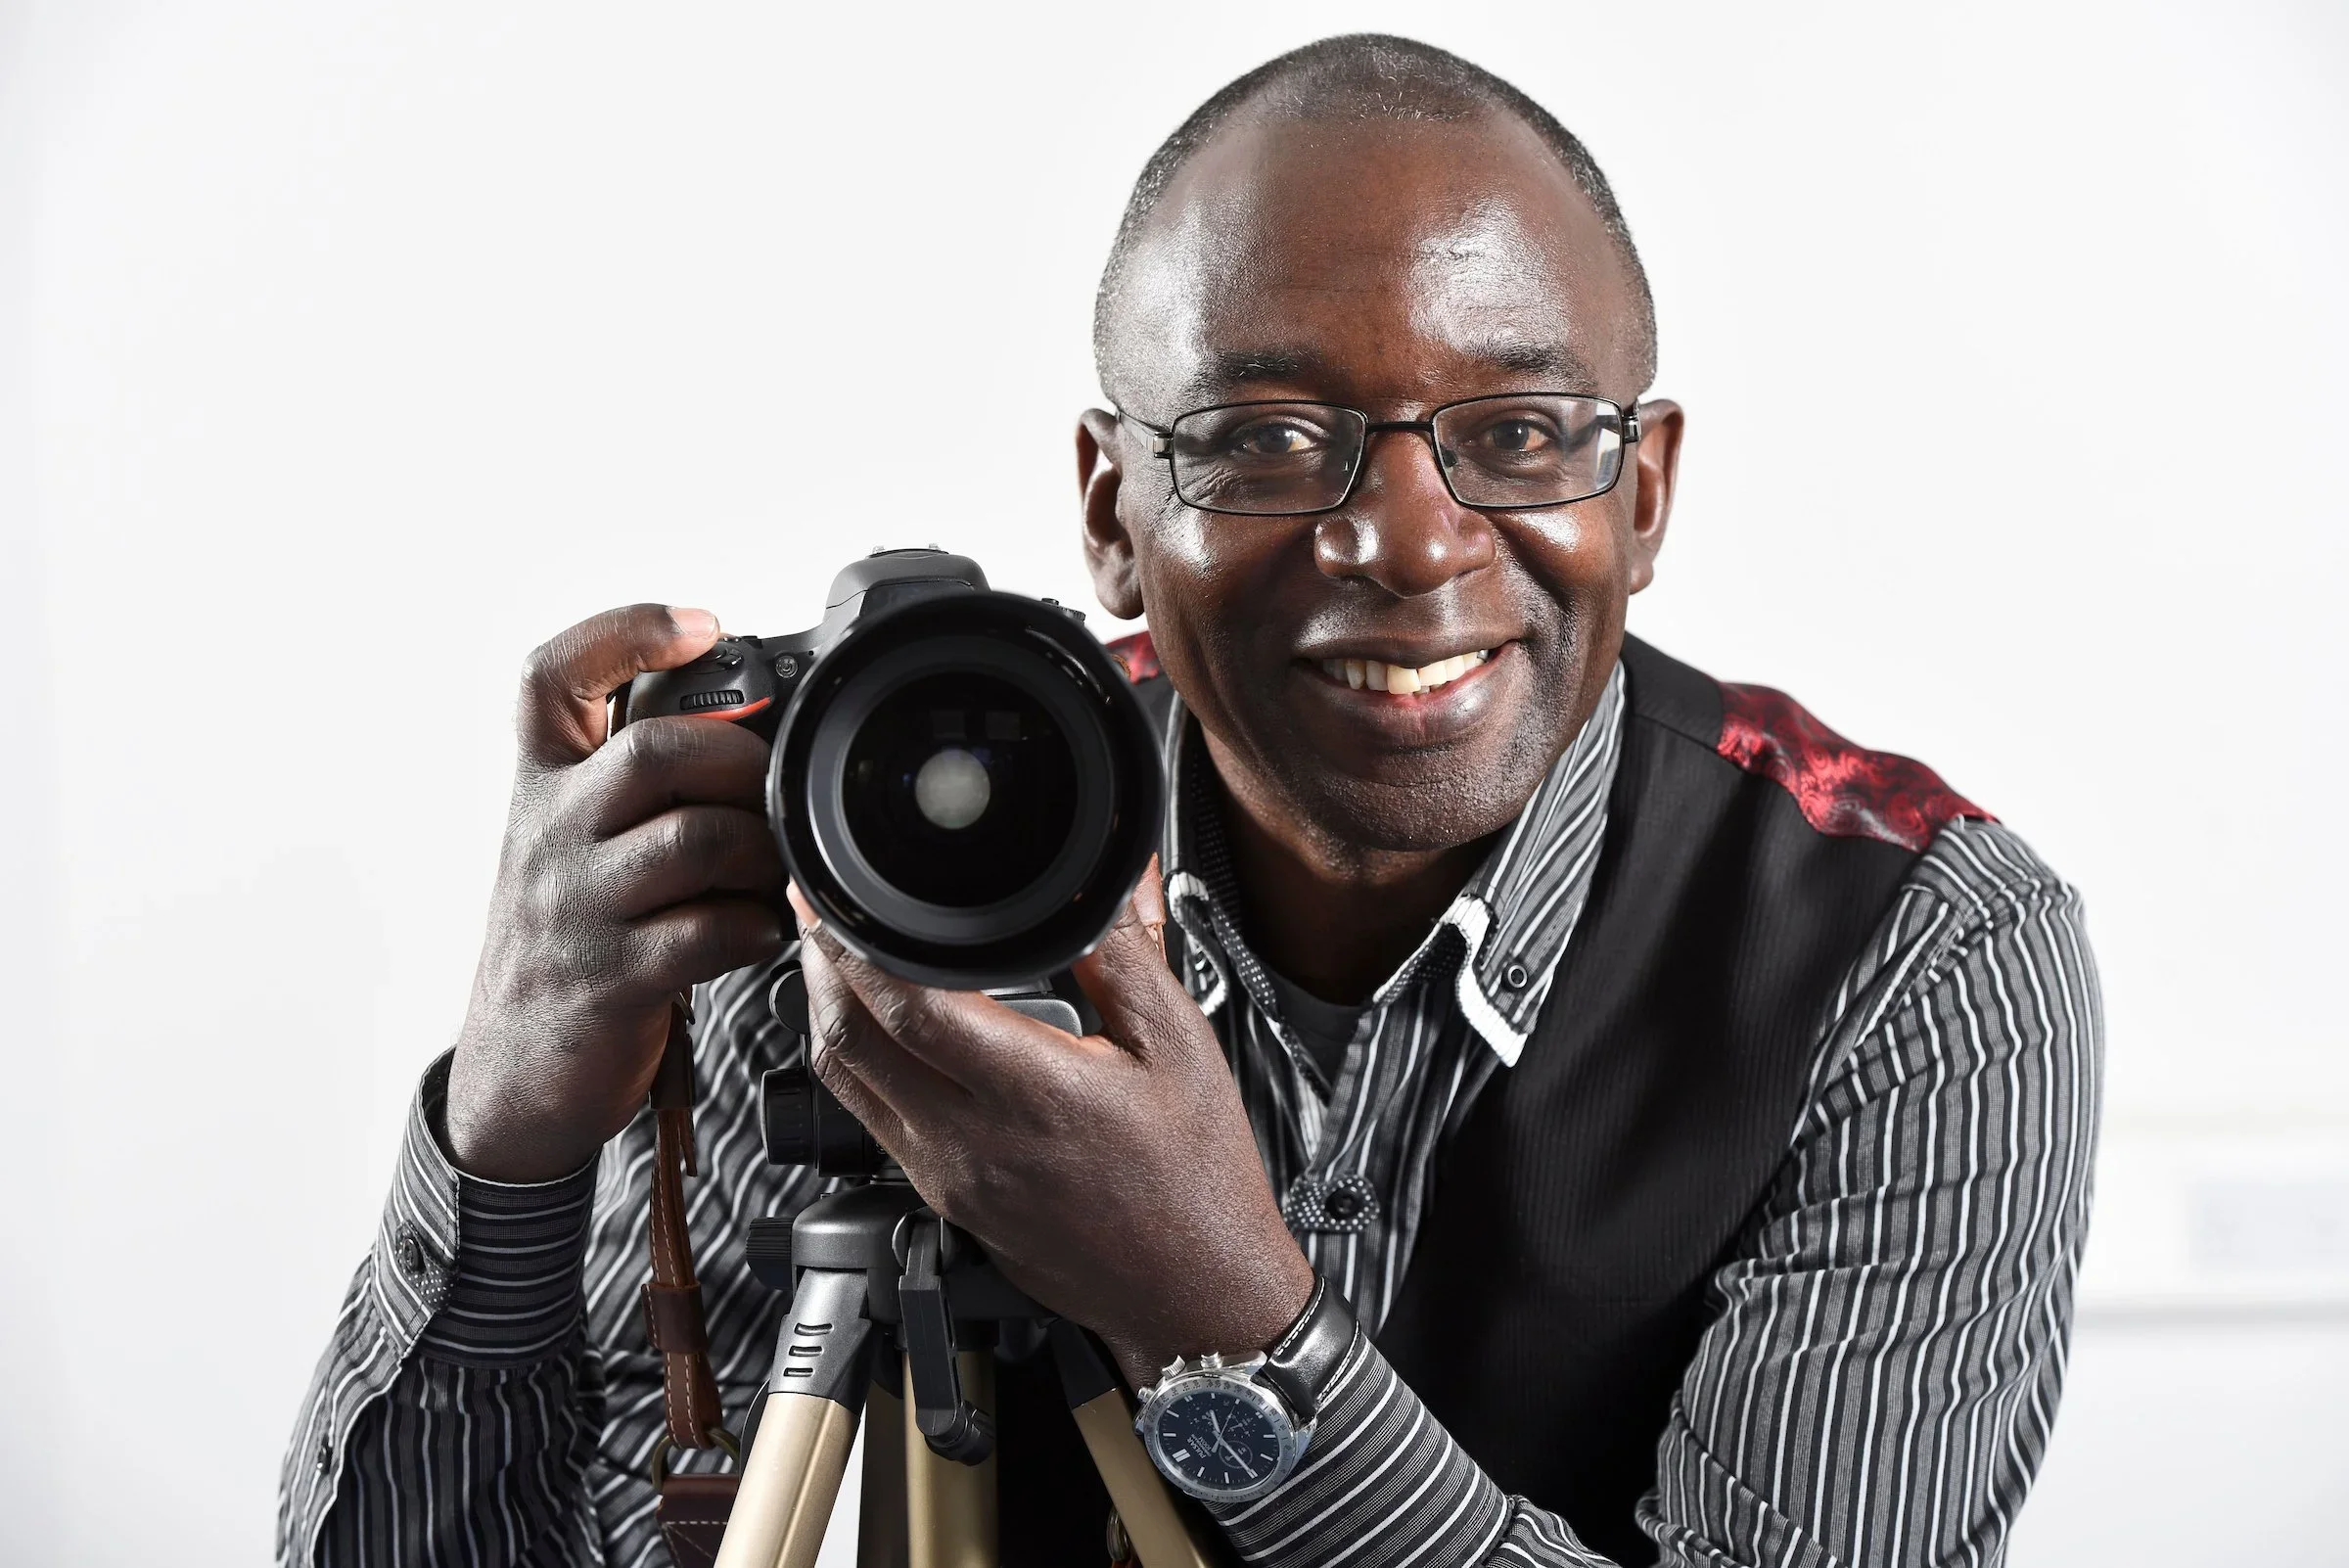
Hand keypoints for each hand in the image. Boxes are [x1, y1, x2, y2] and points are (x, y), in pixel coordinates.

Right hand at [444, 605, 789, 1181]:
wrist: (513, 1076)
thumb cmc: (568, 948)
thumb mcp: (572, 849)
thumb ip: (630, 790)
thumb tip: (749, 734)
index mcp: (540, 788)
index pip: (551, 679)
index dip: (624, 632)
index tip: (700, 625)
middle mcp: (549, 836)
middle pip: (652, 752)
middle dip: (741, 763)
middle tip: (778, 795)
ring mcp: (577, 909)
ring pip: (693, 840)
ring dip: (763, 851)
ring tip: (778, 872)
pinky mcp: (611, 980)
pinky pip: (704, 932)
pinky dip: (756, 928)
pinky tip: (762, 934)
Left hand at [791, 861, 1313, 1387]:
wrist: (1195, 1292)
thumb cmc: (1197, 1182)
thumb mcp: (1180, 1046)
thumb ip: (1128, 952)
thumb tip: (1109, 876)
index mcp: (1033, 1095)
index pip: (908, 1007)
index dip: (858, 942)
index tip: (842, 893)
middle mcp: (972, 1142)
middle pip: (850, 1041)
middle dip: (820, 963)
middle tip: (818, 905)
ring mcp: (949, 1176)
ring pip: (848, 1082)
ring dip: (826, 1011)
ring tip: (833, 952)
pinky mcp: (946, 1198)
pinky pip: (871, 1118)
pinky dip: (856, 1059)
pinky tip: (875, 1026)